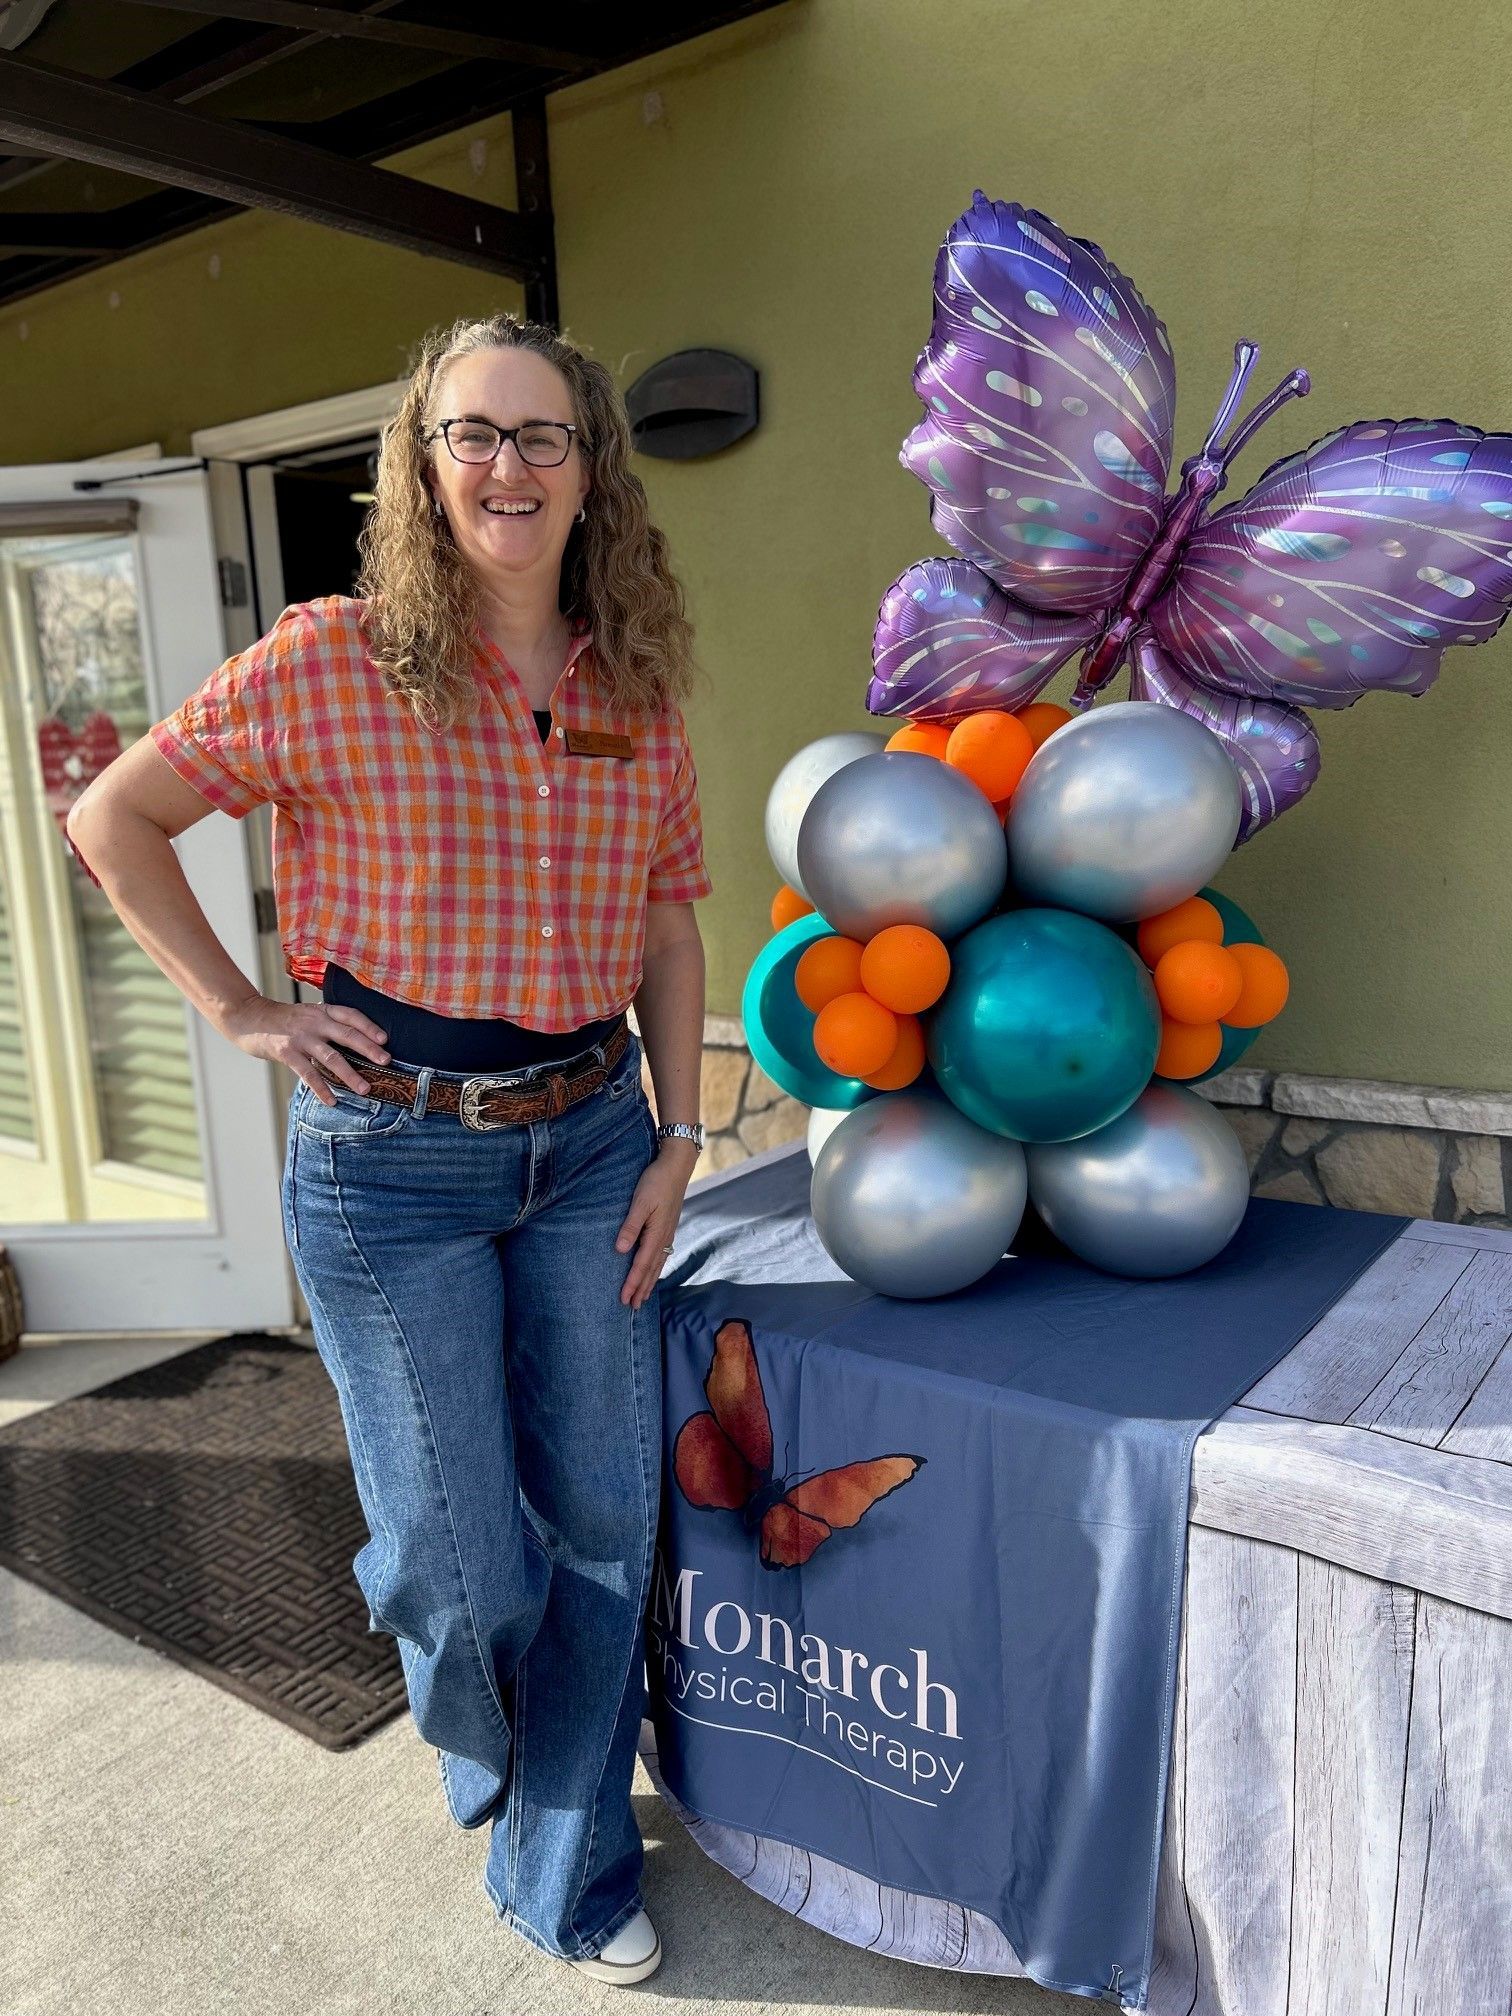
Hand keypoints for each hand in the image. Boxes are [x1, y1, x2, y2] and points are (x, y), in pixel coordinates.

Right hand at [219, 994, 389, 1104]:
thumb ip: (327, 1025)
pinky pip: (308, 1073)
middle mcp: (314, 1022)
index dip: (369, 1027)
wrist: (248, 1018)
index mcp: (322, 1011)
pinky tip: (332, 1100)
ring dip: (350, 1074)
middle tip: (386, 1062)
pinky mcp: (286, 1052)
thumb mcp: (308, 1015)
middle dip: (368, 1049)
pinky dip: (321, 1088)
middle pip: (347, 1035)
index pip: (351, 1016)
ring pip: (331, 1057)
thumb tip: (356, 1045)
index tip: (385, 1040)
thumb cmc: (283, 1021)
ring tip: (364, 1089)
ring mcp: (301, 1037)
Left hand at [615, 1140, 698, 1309]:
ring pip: (658, 1264)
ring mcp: (667, 1233)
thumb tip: (620, 1250)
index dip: (632, 1284)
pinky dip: (656, 1268)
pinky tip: (654, 1270)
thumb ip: (630, 1226)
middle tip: (632, 1307)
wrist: (676, 1166)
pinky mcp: (668, 1227)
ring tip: (643, 1296)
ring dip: (649, 1281)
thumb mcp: (640, 1202)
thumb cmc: (656, 1181)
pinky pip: (661, 1255)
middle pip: (651, 1270)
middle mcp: (664, 1237)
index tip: (624, 1300)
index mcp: (656, 1234)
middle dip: (641, 1289)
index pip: (641, 1265)